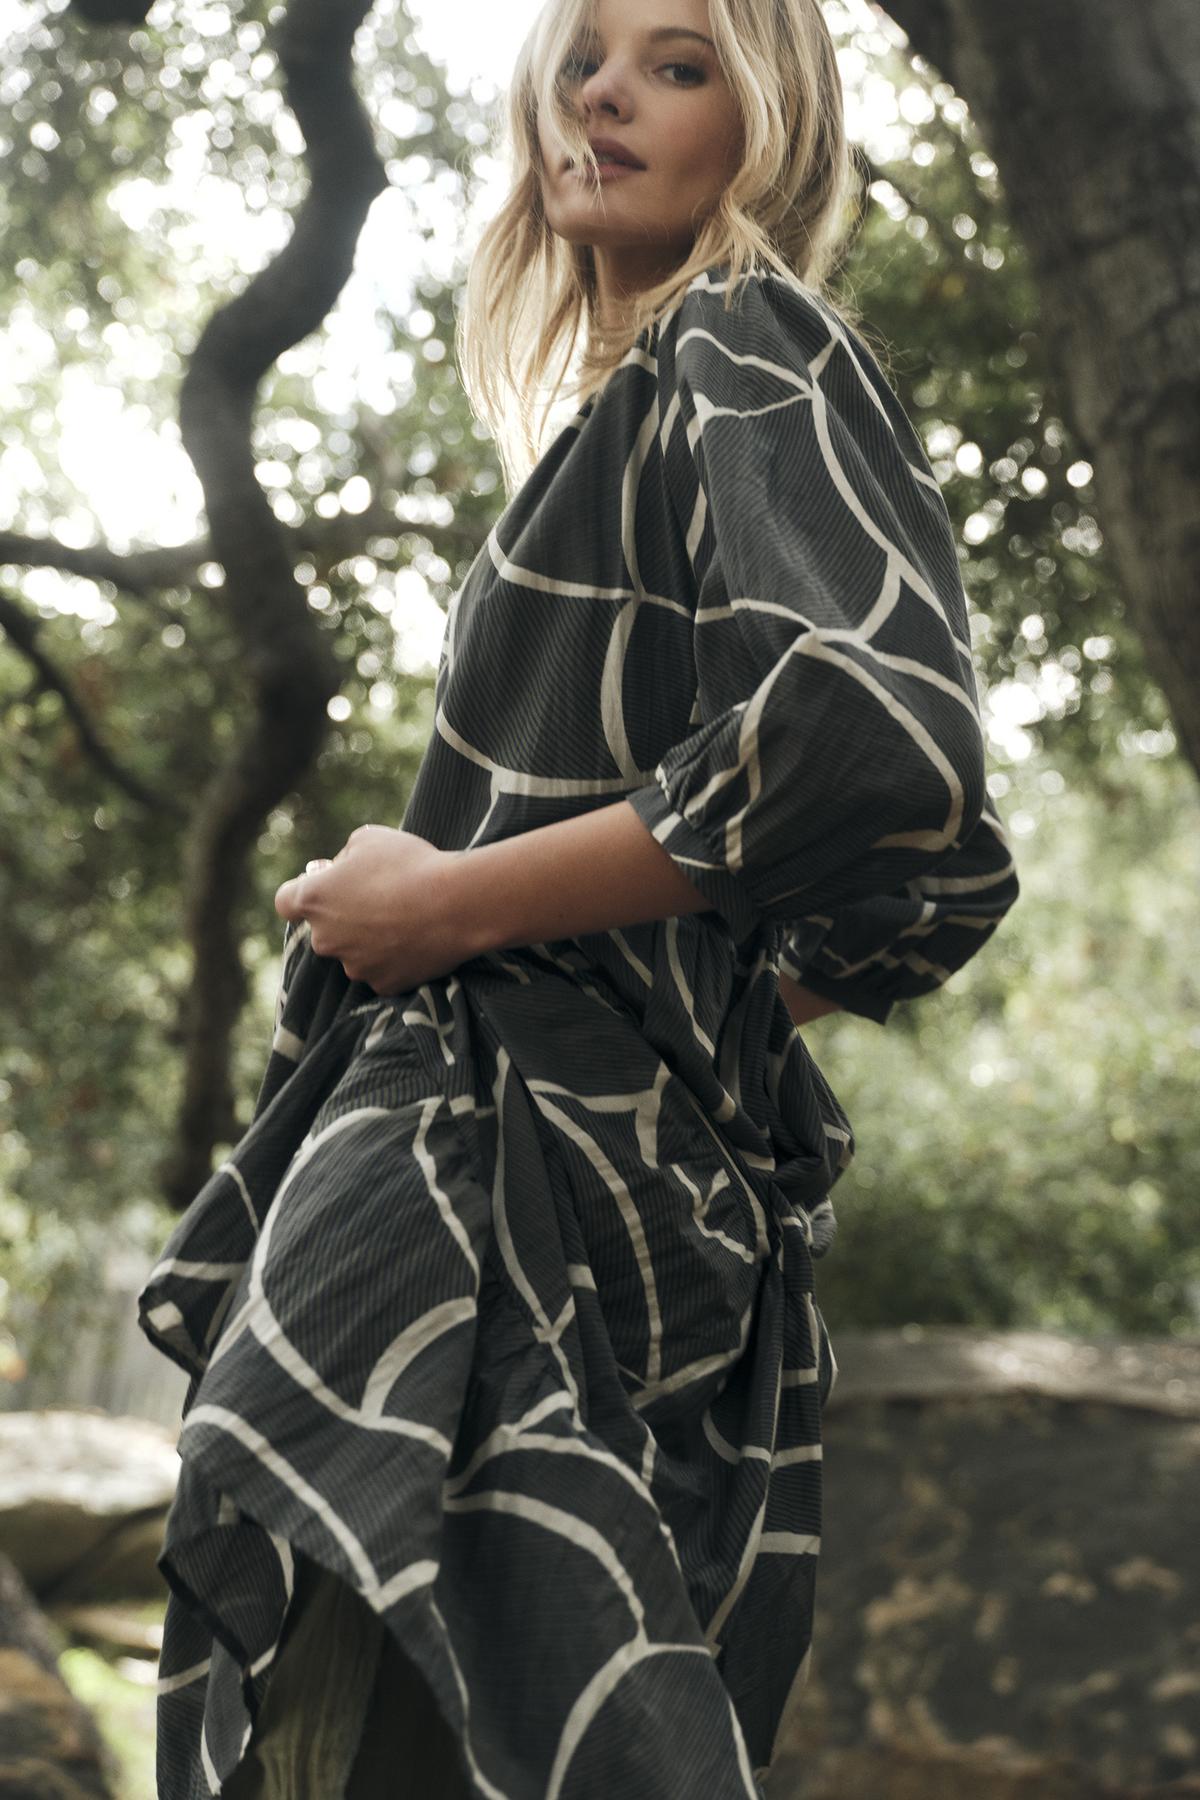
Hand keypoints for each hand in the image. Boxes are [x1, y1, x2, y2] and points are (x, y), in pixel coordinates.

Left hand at [274, 825, 467, 995]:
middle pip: (323, 929)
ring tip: (406, 917)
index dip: (303, 892)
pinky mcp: (383, 985)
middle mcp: (325, 939)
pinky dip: (394, 958)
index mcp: (313, 899)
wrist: (457, 904)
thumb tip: (336, 870)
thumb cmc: (410, 864)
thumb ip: (343, 855)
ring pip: (353, 952)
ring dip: (369, 938)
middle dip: (343, 915)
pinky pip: (382, 970)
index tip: (327, 885)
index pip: (285, 901)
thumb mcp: (369, 839)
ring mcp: (354, 966)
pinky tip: (417, 938)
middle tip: (379, 896)